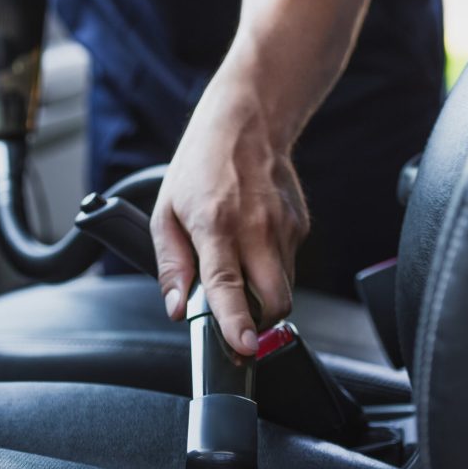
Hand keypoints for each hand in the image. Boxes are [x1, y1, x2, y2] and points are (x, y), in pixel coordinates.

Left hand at [151, 82, 309, 355]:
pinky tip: (253, 242)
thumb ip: (171, 265)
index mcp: (216, 226)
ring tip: (239, 265)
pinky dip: (272, 268)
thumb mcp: (166, 212)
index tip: (242, 346)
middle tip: (238, 321)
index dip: (237, 322)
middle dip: (259, 322)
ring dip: (263, 292)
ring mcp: (284, 227)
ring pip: (284, 287)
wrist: (246, 122)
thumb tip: (177, 308)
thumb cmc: (200, 166)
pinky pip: (289, 264)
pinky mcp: (301, 225)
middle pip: (274, 300)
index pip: (229, 286)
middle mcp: (257, 229)